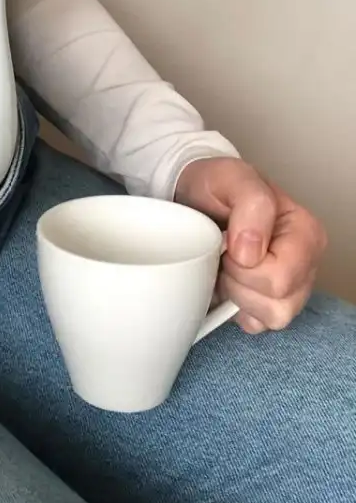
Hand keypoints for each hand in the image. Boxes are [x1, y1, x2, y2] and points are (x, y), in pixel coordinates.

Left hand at [175, 157, 326, 333]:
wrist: (195, 196)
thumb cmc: (217, 187)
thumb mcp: (231, 177)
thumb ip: (251, 203)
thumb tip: (252, 250)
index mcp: (306, 234)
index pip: (280, 278)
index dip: (243, 265)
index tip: (228, 241)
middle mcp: (305, 264)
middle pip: (278, 305)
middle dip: (238, 281)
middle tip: (224, 254)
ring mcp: (290, 288)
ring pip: (268, 320)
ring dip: (236, 294)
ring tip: (226, 266)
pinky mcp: (268, 304)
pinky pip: (254, 325)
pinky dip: (233, 307)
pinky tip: (227, 281)